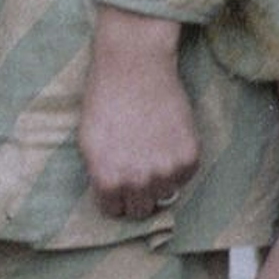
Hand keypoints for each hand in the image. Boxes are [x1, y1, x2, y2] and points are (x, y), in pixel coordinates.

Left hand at [80, 6, 201, 220]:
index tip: (117, 184)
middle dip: (136, 194)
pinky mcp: (190, 157)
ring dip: (159, 180)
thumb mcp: (88, 144)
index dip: (114, 196)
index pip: (114, 211)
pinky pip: (185, 176)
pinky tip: (166, 141)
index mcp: (108, 180)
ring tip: (150, 151)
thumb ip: (102, 175)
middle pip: (141, 210)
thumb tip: (116, 196)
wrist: (134, 68)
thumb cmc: (104, 101)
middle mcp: (138, 181)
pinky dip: (177, 165)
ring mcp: (167, 171)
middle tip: (136, 170)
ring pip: (165, 194)